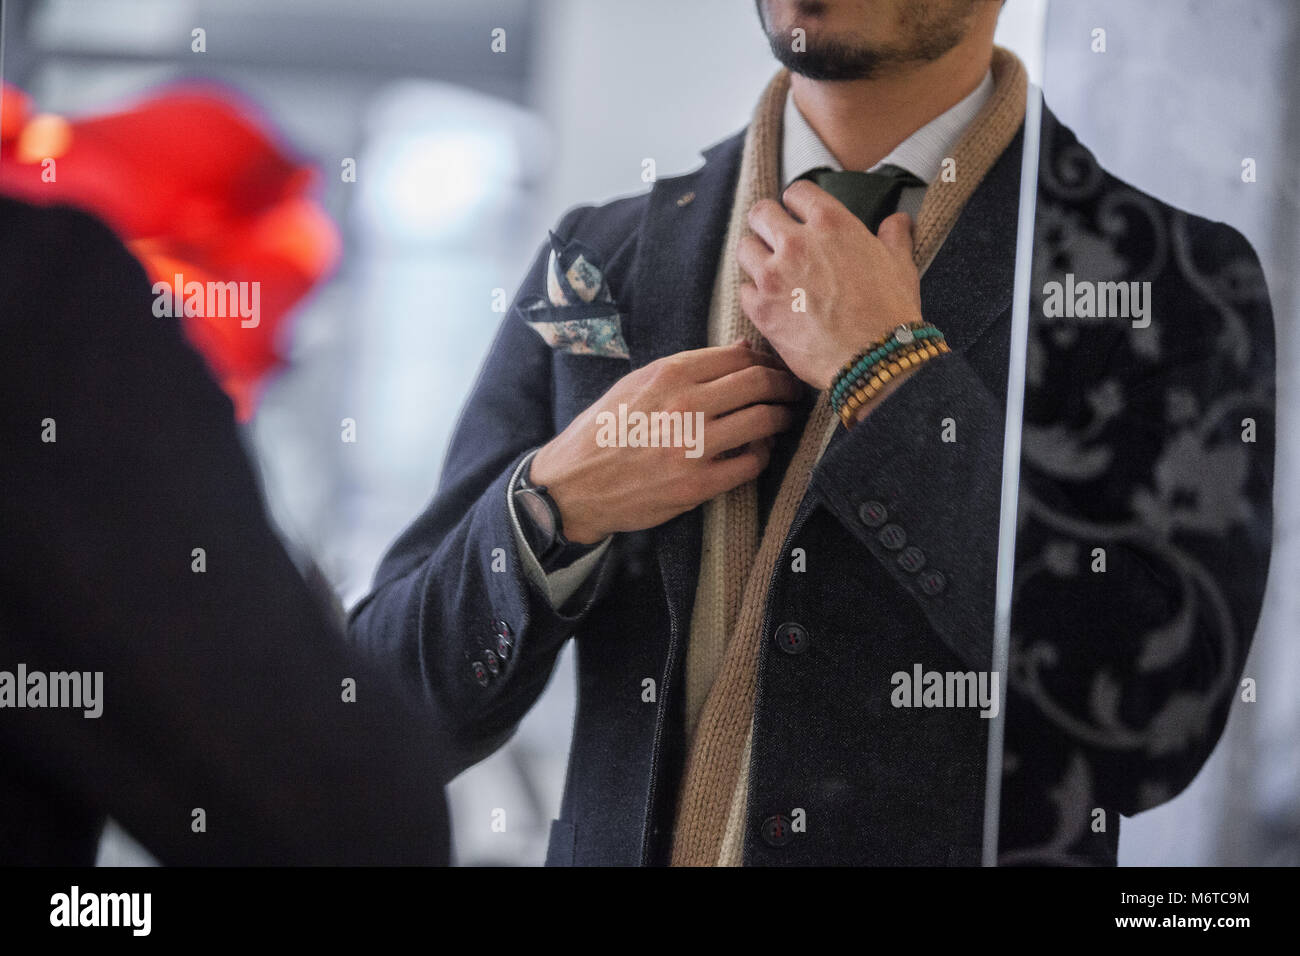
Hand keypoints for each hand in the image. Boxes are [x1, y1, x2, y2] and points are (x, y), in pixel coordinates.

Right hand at [529, 340, 802, 542]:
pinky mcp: (697, 485)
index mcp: (668, 374)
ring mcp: (692, 446)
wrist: (573, 485)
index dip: (766, 361)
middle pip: (758, 384)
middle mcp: (683, 406)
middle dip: (784, 385)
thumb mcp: (635, 384)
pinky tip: (758, 451)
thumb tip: (742, 349)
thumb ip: (688, 366)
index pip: (738, 356)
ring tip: (783, 419)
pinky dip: (763, 454)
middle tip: (791, 391)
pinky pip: (751, 463)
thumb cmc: (604, 431)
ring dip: (781, 418)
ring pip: (763, 421)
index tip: (774, 369)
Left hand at [738, 179, 923, 389]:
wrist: (874, 359)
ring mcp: (773, 276)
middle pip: (760, 213)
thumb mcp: (900, 265)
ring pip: (744, 249)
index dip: (796, 202)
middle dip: (766, 223)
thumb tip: (898, 220)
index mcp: (831, 223)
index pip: (797, 192)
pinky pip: (744, 291)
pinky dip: (754, 296)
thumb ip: (895, 236)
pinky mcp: (761, 309)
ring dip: (755, 257)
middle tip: (774, 237)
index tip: (797, 212)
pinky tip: (769, 304)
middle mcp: (796, 242)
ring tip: (768, 270)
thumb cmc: (890, 312)